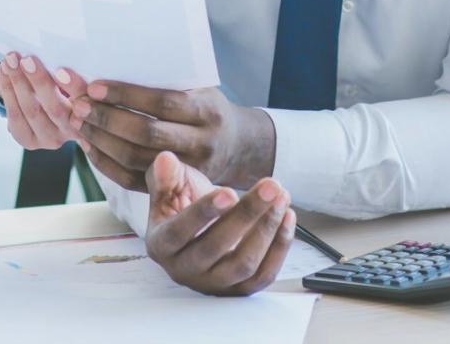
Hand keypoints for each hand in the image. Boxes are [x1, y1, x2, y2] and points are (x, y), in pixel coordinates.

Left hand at [0, 53, 88, 149]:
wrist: (47, 108)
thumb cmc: (67, 84)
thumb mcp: (77, 79)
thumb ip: (76, 71)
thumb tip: (62, 49)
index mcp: (93, 115)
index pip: (86, 101)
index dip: (75, 87)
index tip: (61, 70)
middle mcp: (74, 132)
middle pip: (55, 109)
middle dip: (39, 81)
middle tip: (27, 60)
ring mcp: (51, 139)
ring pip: (32, 111)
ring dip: (18, 82)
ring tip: (10, 60)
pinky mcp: (29, 141)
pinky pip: (15, 116)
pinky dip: (7, 90)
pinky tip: (5, 71)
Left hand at [75, 81, 274, 190]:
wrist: (236, 145)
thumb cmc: (206, 106)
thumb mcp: (199, 87)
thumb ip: (167, 79)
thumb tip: (114, 59)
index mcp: (207, 111)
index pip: (162, 103)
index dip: (126, 95)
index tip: (95, 86)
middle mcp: (201, 143)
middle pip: (146, 134)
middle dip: (107, 118)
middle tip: (78, 104)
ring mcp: (187, 170)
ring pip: (135, 159)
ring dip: (100, 140)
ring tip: (77, 121)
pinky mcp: (172, 187)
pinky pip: (131, 180)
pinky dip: (104, 162)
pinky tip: (88, 144)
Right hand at [144, 151, 294, 296]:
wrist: (195, 234)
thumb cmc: (181, 207)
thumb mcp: (168, 189)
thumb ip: (165, 176)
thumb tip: (165, 160)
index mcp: (162, 245)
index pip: (179, 232)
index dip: (204, 213)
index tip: (229, 192)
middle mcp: (185, 269)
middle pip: (216, 247)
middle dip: (246, 214)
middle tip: (270, 186)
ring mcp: (214, 282)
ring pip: (244, 263)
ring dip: (267, 228)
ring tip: (281, 196)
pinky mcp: (239, 289)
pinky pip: (264, 274)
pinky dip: (280, 246)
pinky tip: (287, 217)